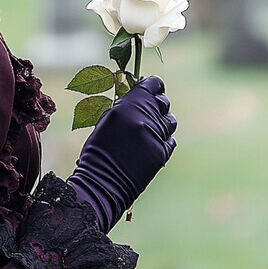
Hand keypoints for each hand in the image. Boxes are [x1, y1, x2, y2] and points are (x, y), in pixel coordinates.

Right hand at [67, 76, 176, 231]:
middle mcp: (144, 118)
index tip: (153, 87)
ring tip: (150, 129)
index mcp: (127, 107)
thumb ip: (124, 108)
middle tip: (150, 109)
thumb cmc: (97, 152)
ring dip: (163, 122)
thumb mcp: (105, 122)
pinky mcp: (162, 153)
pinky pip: (170, 140)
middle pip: (163, 102)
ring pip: (170, 121)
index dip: (153, 85)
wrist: (102, 183)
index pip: (152, 85)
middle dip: (158, 104)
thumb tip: (135, 99)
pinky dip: (163, 140)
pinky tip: (151, 144)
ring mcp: (156, 136)